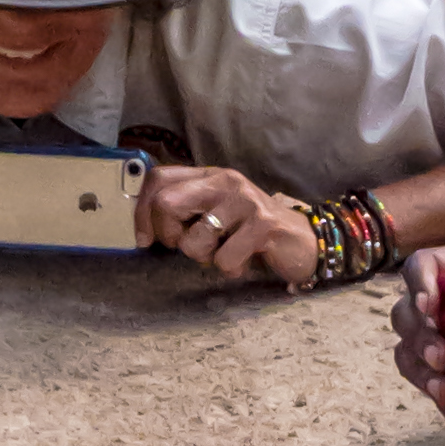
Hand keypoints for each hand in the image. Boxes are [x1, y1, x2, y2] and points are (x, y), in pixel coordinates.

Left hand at [137, 165, 317, 285]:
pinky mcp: (262, 225)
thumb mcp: (215, 212)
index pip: (158, 178)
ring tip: (224, 252)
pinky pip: (224, 259)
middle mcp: (225, 181)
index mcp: (209, 176)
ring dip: (204, 257)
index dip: (142, 212)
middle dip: (168, 235)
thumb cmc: (249, 232)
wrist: (303, 241)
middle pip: (166, 203)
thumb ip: (185, 210)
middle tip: (186, 246)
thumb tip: (145, 226)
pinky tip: (245, 261)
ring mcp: (245, 201)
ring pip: (193, 239)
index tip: (145, 239)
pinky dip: (231, 269)